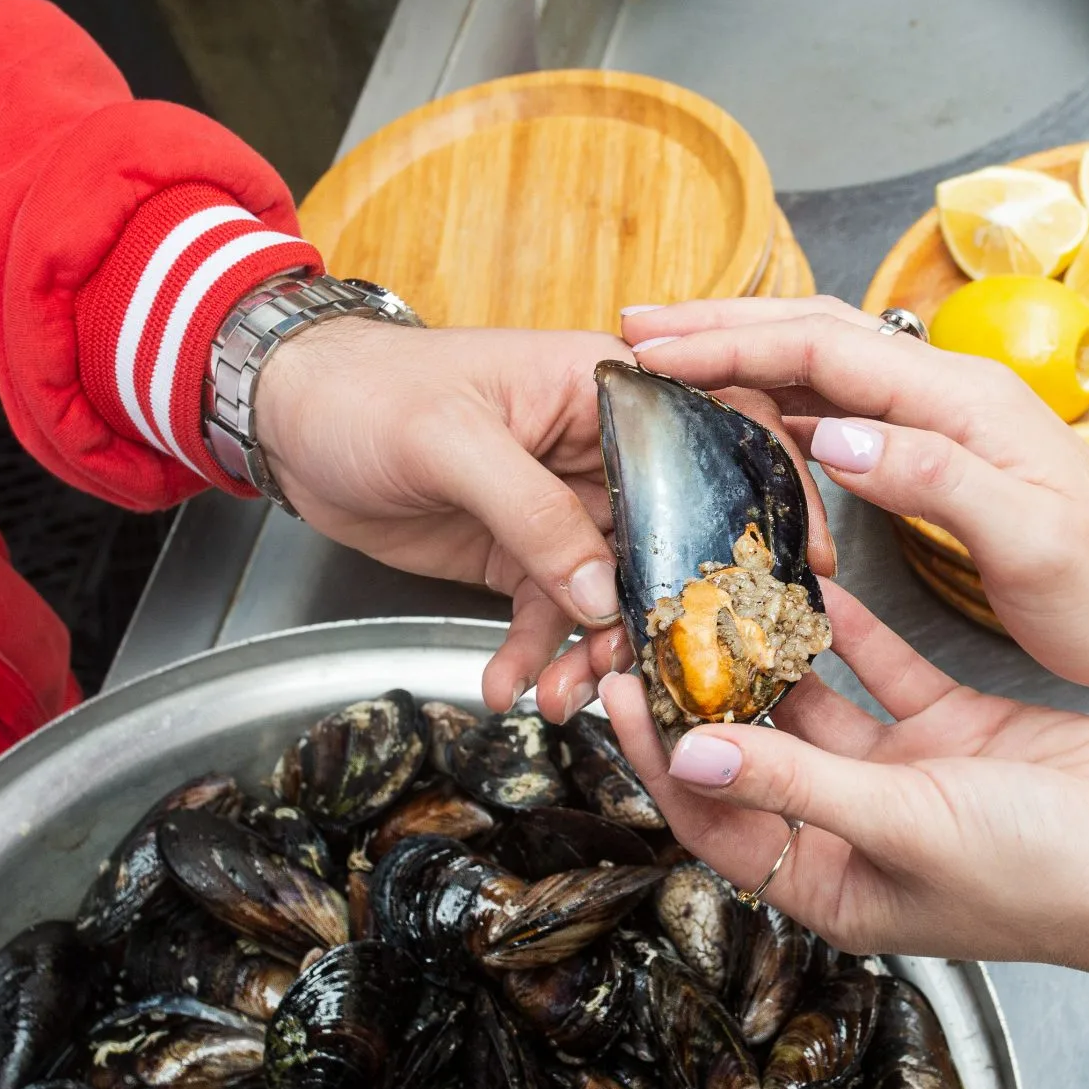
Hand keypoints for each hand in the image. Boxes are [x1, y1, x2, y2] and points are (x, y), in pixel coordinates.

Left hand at [254, 318, 830, 718]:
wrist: (289, 419)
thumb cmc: (368, 392)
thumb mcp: (452, 443)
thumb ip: (534, 516)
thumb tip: (602, 593)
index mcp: (608, 390)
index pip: (717, 432)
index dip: (769, 494)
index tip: (799, 564)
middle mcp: (603, 451)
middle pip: (671, 536)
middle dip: (666, 613)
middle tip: (654, 673)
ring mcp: (565, 508)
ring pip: (614, 592)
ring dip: (595, 653)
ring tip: (562, 698)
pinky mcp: (524, 555)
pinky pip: (554, 617)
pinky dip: (537, 659)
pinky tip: (509, 687)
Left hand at [596, 580, 1088, 970]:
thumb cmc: (1047, 876)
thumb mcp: (903, 824)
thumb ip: (794, 783)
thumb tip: (690, 756)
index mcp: (832, 887)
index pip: (716, 816)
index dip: (662, 755)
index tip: (617, 685)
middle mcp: (859, 834)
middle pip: (756, 756)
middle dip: (706, 695)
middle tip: (657, 621)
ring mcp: (909, 780)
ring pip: (818, 709)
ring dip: (774, 656)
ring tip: (721, 590)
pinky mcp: (956, 733)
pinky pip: (885, 676)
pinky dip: (853, 635)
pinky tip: (816, 584)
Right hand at [620, 297, 1088, 693]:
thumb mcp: (1027, 540)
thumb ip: (933, 481)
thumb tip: (834, 435)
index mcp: (962, 401)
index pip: (822, 349)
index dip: (731, 341)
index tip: (653, 344)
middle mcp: (951, 394)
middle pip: (814, 336)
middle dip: (721, 326)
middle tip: (634, 331)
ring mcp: (947, 420)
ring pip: (824, 366)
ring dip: (745, 355)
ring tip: (670, 360)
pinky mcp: (945, 455)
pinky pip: (846, 409)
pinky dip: (782, 399)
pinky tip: (749, 418)